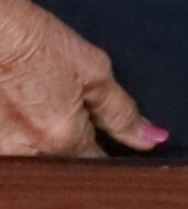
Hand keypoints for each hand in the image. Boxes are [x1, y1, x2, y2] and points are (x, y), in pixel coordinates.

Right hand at [0, 0, 163, 155]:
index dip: (108, 153)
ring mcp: (1, 147)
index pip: (96, 163)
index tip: (112, 140)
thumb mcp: (93, 71)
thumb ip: (122, 112)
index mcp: (61, 139)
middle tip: (69, 111)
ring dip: (45, 141)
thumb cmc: (38, 43)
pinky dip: (21, 132)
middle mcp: (28, 152)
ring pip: (35, 158)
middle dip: (74, 146)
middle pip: (63, 164)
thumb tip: (152, 140)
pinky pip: (11, 147)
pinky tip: (24, 107)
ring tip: (43, 104)